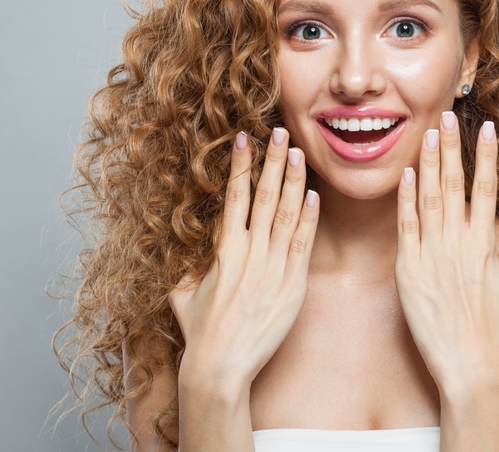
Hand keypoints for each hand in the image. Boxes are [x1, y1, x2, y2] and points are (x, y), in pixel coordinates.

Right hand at [168, 127, 319, 396]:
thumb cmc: (200, 333)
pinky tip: (315, 196)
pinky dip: (309, 219)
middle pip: (263, 196)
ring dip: (293, 182)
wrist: (221, 366)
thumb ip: (188, 267)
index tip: (246, 139)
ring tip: (299, 153)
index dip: (241, 165)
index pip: (235, 197)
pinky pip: (303, 245)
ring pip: (286, 214)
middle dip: (273, 161)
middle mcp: (249, 252)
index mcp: (223, 250)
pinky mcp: (292, 285)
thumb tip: (184, 248)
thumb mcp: (183, 294)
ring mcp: (272, 267)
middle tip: (281, 132)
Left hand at [394, 112, 498, 388]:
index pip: (487, 190)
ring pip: (428, 199)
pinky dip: (406, 199)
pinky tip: (406, 174)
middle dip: (451, 147)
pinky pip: (406, 227)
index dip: (486, 156)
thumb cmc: (497, 333)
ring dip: (427, 164)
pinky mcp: (409, 270)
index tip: (487, 128)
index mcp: (485, 247)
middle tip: (447, 116)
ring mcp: (431, 256)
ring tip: (426, 134)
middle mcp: (458, 245)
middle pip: (454, 185)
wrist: (465, 365)